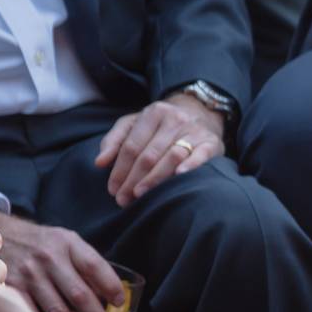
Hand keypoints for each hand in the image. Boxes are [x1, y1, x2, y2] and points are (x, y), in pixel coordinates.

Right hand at [0, 210, 122, 311]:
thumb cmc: (40, 244)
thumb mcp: (65, 241)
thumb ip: (85, 264)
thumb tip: (110, 298)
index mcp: (67, 243)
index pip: (95, 266)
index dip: (111, 286)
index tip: (120, 303)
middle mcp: (48, 257)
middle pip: (79, 294)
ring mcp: (28, 274)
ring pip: (57, 311)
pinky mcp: (10, 288)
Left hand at [95, 94, 223, 205]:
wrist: (200, 112)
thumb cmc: (162, 124)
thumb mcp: (135, 124)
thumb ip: (115, 140)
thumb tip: (100, 162)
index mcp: (152, 113)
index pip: (131, 145)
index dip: (120, 169)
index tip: (113, 189)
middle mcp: (174, 119)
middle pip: (149, 154)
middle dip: (133, 178)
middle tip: (124, 199)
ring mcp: (194, 130)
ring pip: (171, 156)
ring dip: (155, 178)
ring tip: (141, 194)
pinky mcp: (211, 142)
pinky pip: (200, 155)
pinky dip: (190, 166)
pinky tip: (178, 176)